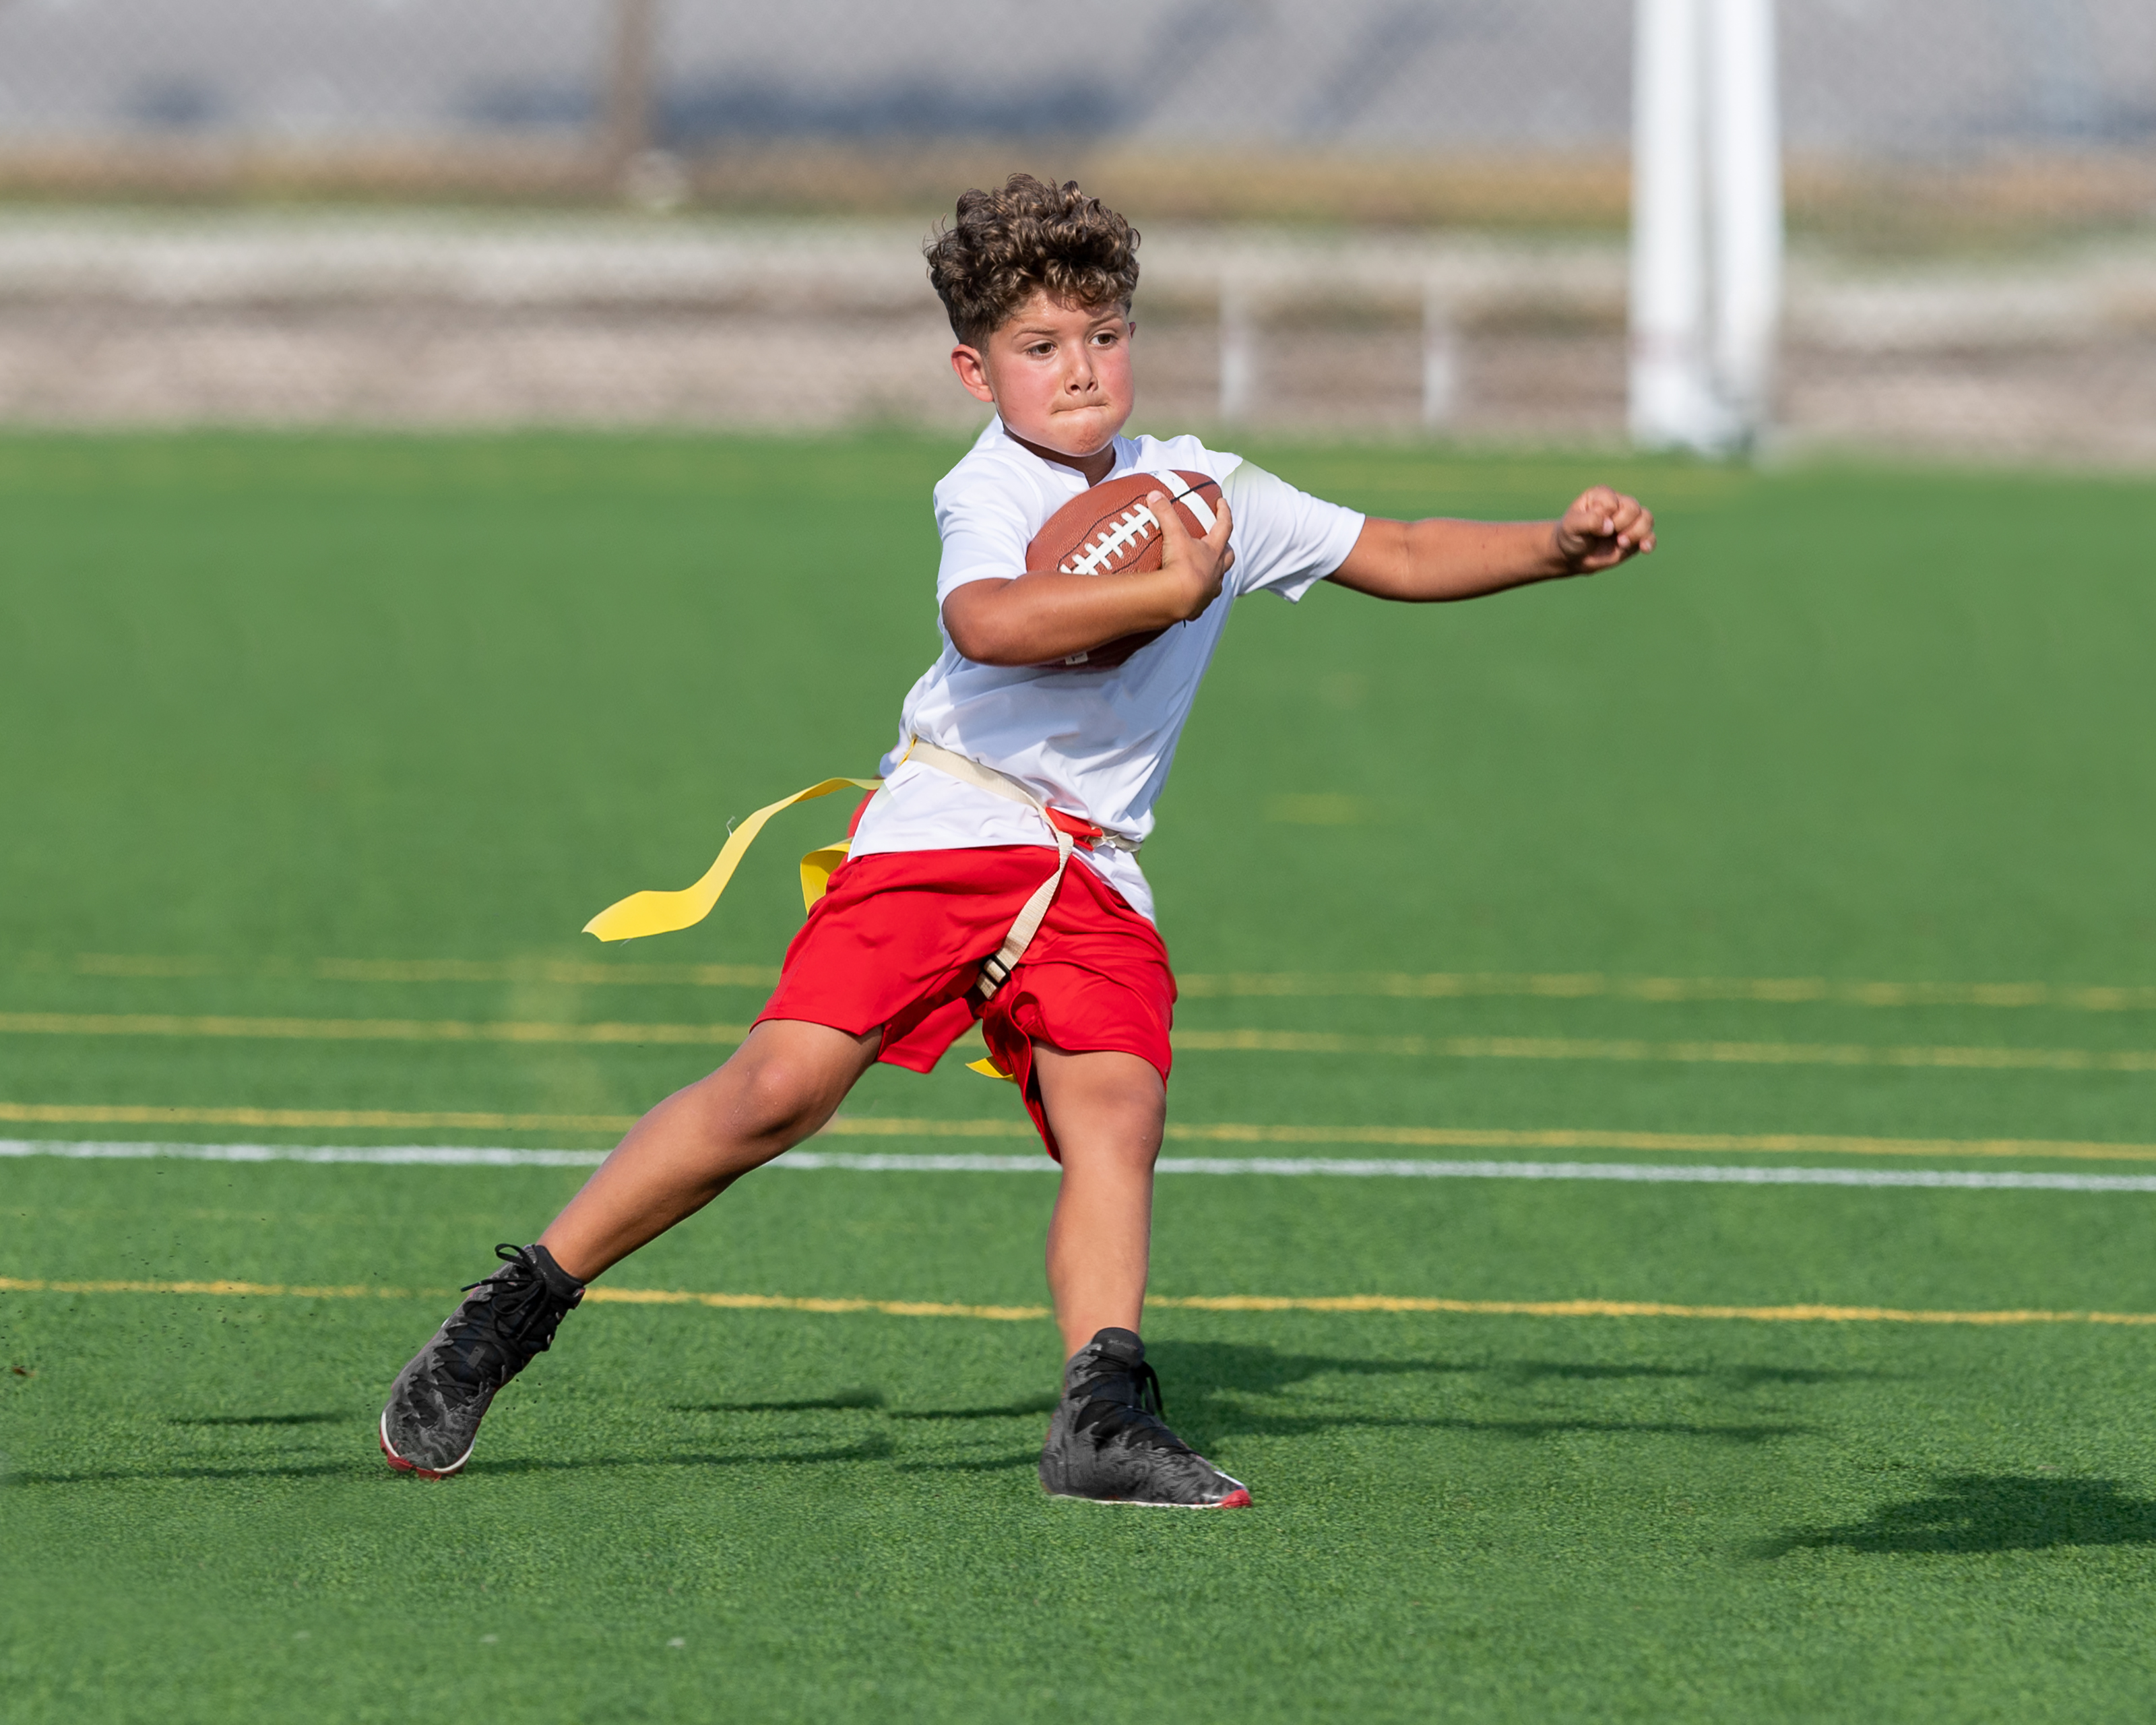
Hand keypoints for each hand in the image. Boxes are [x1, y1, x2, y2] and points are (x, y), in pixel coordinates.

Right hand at [1150, 488, 1234, 619]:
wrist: (1178, 598)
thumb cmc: (1182, 566)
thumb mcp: (1173, 535)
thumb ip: (1165, 513)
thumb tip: (1155, 495)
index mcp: (1213, 550)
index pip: (1225, 526)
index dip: (1224, 512)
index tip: (1222, 503)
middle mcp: (1216, 569)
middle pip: (1228, 555)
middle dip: (1225, 546)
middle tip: (1220, 541)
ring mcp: (1211, 588)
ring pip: (1219, 578)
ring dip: (1215, 572)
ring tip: (1207, 569)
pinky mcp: (1201, 604)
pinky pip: (1203, 598)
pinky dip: (1200, 594)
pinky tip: (1192, 594)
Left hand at [1552, 486, 1654, 573]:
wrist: (1573, 555)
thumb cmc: (1571, 535)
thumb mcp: (1572, 526)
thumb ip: (1589, 521)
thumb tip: (1609, 526)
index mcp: (1602, 495)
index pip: (1613, 501)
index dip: (1605, 515)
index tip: (1591, 525)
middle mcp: (1619, 504)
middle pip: (1633, 508)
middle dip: (1622, 523)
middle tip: (1607, 534)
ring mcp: (1629, 521)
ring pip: (1646, 519)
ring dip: (1637, 533)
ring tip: (1621, 543)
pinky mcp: (1635, 537)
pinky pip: (1650, 536)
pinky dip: (1649, 542)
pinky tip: (1644, 549)